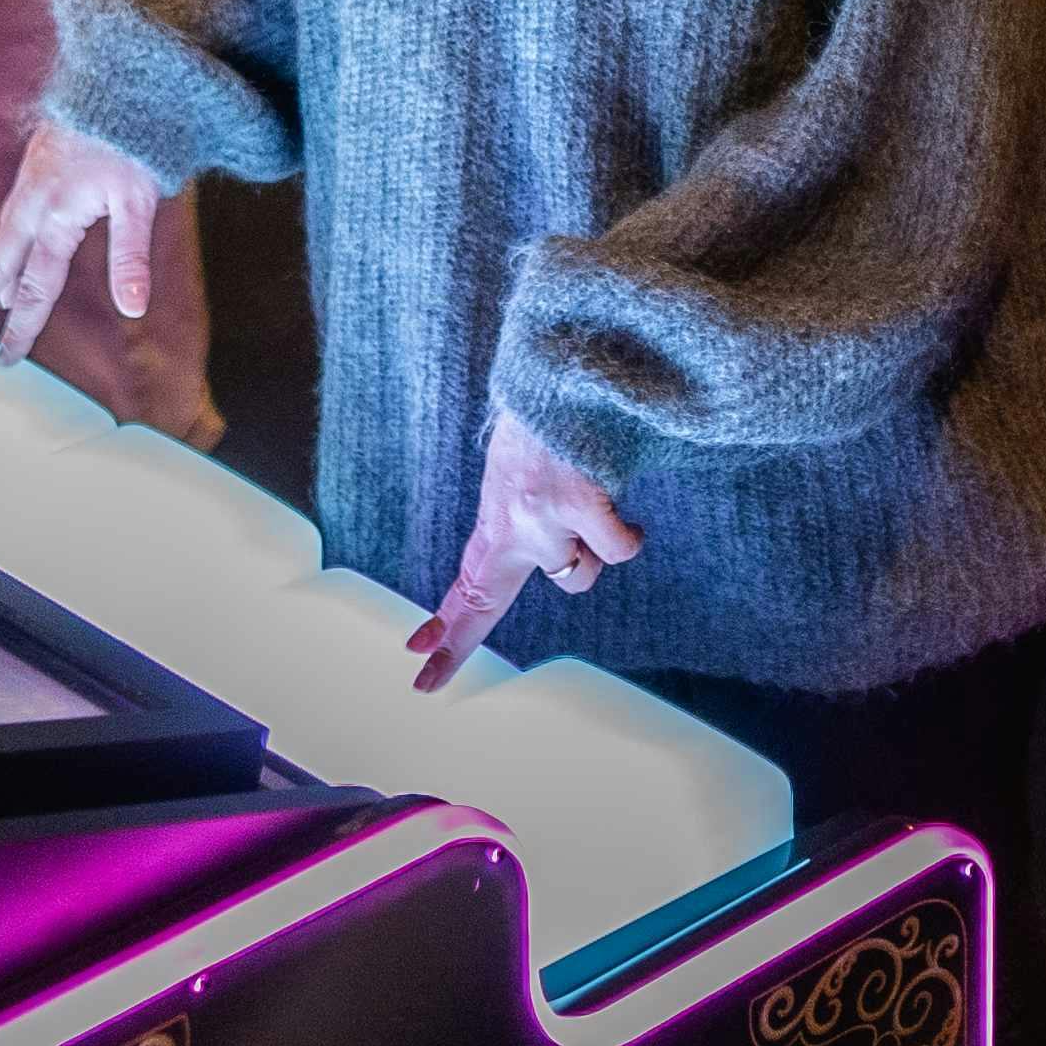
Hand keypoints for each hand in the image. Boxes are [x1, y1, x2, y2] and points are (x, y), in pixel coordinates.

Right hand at [0, 114, 165, 364]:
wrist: (115, 77)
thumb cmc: (133, 139)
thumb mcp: (139, 200)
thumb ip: (130, 256)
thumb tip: (131, 308)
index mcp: (54, 217)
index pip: (34, 286)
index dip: (23, 326)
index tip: (8, 358)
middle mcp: (32, 204)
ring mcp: (29, 183)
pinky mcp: (35, 167)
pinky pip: (8, 217)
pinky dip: (0, 244)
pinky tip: (8, 250)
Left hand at [409, 407, 639, 692]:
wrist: (571, 368)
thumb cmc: (556, 417)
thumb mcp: (521, 473)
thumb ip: (522, 518)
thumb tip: (561, 570)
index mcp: (498, 513)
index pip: (468, 579)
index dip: (447, 621)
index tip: (416, 652)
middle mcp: (511, 523)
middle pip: (483, 600)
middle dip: (457, 642)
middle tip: (424, 678)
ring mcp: (542, 519)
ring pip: (578, 577)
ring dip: (592, 550)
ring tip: (593, 501)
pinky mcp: (579, 506)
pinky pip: (617, 551)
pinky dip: (629, 534)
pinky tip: (625, 509)